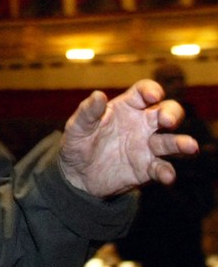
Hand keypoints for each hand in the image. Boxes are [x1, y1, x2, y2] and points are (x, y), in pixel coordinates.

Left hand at [58, 79, 199, 197]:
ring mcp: (147, 146)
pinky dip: (166, 172)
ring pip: (171, 141)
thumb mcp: (77, 126)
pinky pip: (161, 168)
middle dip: (172, 113)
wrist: (77, 174)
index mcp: (126, 108)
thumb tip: (98, 95)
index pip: (144, 92)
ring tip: (189, 146)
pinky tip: (166, 176)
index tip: (152, 95)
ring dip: (181, 143)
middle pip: (166, 112)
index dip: (151, 90)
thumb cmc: (78, 143)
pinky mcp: (147, 168)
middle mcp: (142, 124)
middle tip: (167, 120)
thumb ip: (87, 112)